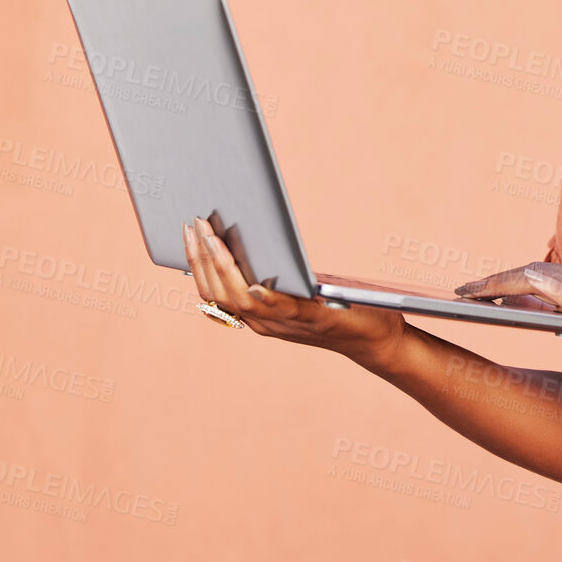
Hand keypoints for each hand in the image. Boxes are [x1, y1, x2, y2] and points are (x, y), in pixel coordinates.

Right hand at [182, 215, 407, 369]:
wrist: (377, 338)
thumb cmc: (339, 307)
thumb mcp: (299, 285)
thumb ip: (276, 268)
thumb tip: (254, 229)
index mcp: (258, 315)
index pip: (213, 291)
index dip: (195, 263)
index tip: (185, 231)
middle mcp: (265, 323)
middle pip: (218, 293)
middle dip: (201, 257)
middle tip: (193, 223)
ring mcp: (286, 324)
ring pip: (240, 300)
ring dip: (222, 267)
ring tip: (211, 237)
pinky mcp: (314, 320)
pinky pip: (280, 311)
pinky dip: (262, 298)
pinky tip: (251, 283)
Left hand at [455, 263, 561, 411]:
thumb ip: (549, 313)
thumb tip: (511, 301)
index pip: (533, 272)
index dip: (499, 279)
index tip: (471, 289)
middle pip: (529, 271)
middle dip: (491, 281)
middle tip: (460, 292)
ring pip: (537, 278)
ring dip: (499, 284)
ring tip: (469, 295)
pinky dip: (538, 287)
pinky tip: (509, 292)